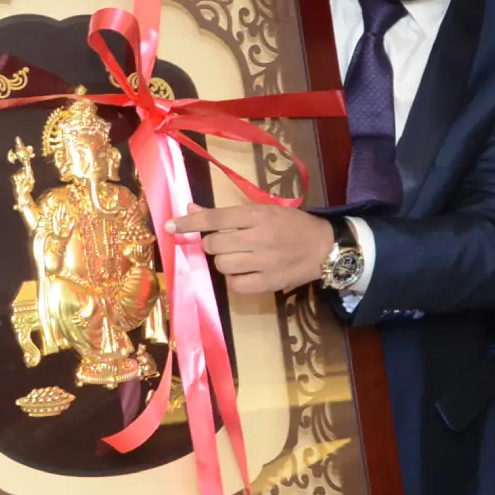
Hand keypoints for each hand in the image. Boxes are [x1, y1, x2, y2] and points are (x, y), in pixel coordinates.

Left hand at [169, 204, 334, 294]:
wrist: (324, 247)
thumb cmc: (291, 225)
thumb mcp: (262, 210)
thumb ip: (226, 213)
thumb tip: (191, 209)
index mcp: (257, 215)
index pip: (214, 218)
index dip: (189, 223)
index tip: (170, 226)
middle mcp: (259, 237)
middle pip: (214, 244)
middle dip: (213, 244)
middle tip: (227, 243)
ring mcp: (264, 261)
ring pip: (222, 265)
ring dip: (223, 261)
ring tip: (239, 257)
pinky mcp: (269, 282)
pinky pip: (235, 285)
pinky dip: (234, 279)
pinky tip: (245, 272)